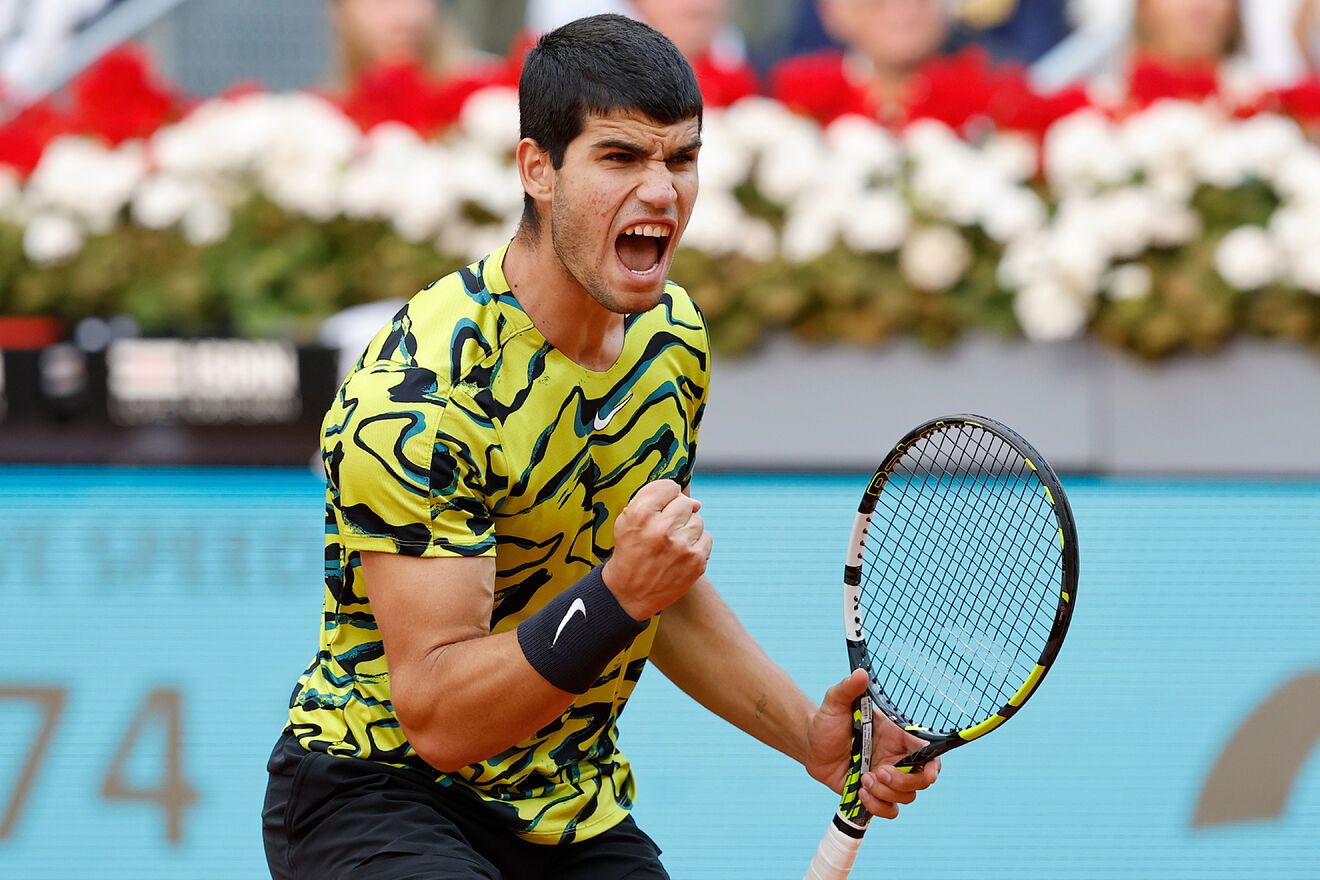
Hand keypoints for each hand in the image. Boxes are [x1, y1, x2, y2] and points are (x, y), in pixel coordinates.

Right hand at [603, 479, 711, 619]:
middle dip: (676, 515)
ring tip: (671, 545)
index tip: (660, 509)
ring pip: (698, 520)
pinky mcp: (696, 561)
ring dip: (687, 530)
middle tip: (663, 532)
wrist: (629, 594)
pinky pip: (706, 538)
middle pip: (685, 503)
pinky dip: (696, 545)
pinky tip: (680, 555)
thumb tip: (696, 502)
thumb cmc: (630, 551)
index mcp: (641, 514)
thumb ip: (654, 500)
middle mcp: (661, 528)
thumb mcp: (627, 520)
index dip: (665, 497)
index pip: (669, 487)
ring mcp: (681, 546)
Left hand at [803, 669, 939, 819]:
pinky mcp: (874, 793)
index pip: (928, 753)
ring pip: (906, 797)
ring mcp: (886, 778)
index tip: (926, 773)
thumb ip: (848, 688)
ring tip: (863, 779)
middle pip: (921, 780)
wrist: (810, 744)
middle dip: (902, 781)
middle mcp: (895, 758)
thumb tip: (861, 673)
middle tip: (877, 771)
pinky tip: (860, 793)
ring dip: (885, 792)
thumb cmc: (827, 721)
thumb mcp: (835, 702)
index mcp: (896, 736)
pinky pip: (889, 810)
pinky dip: (878, 806)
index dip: (932, 766)